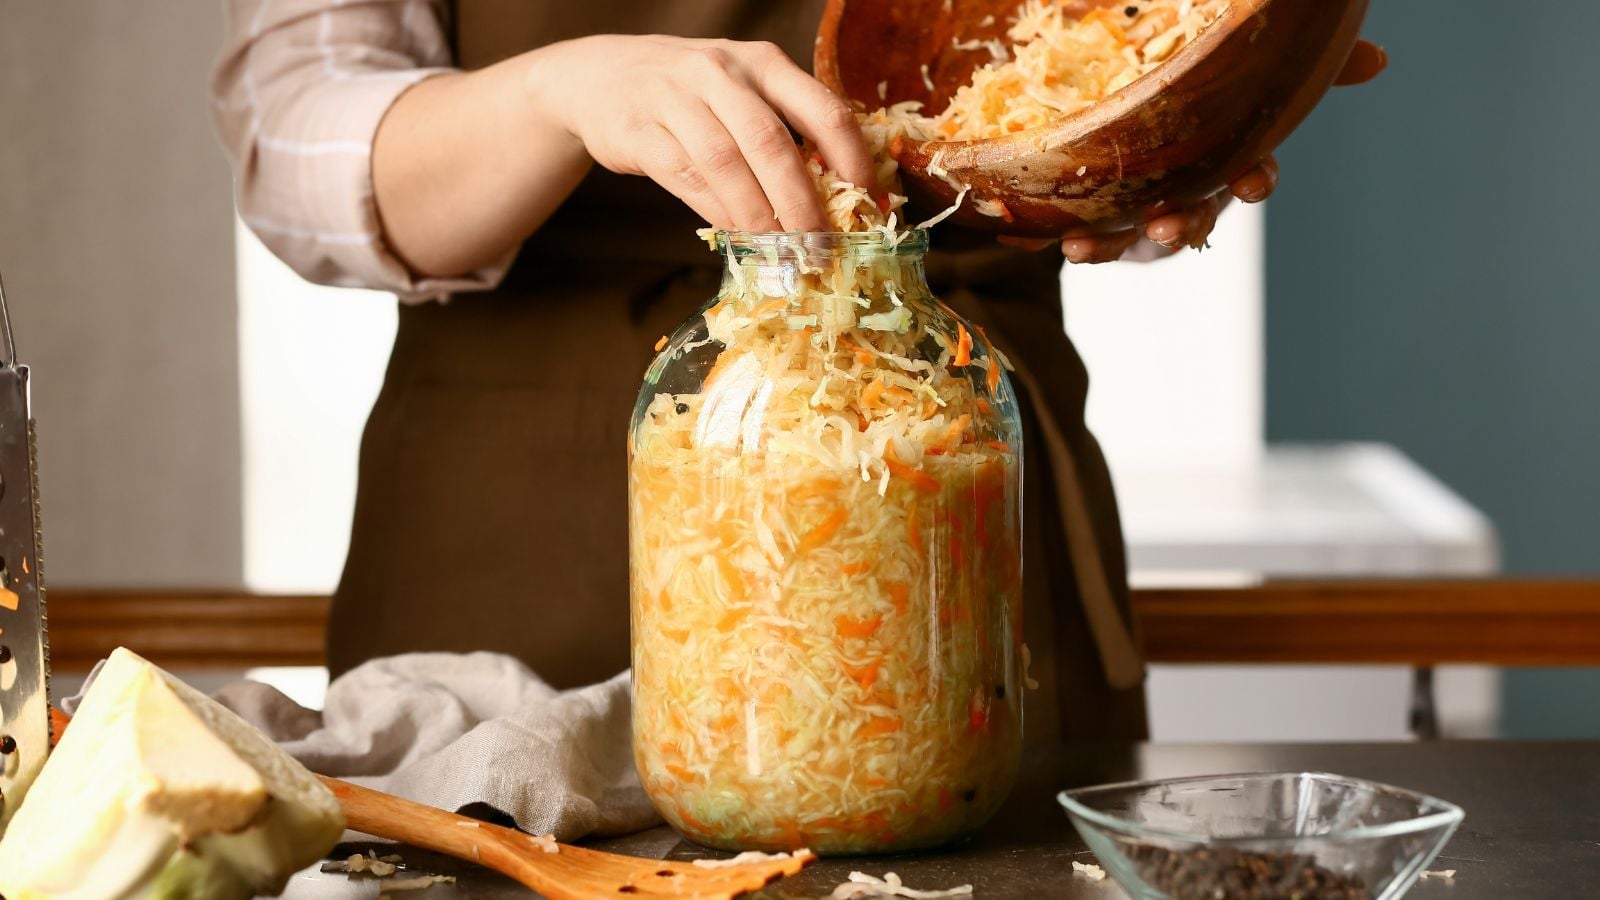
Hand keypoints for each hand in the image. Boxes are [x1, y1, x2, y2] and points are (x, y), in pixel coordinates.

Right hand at [533, 35, 874, 232]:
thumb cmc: (690, 94)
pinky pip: (685, 177)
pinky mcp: (638, 129)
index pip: (821, 108)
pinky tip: (737, 237)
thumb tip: (838, 198)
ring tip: (781, 253)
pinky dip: (716, 212)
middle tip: (820, 248)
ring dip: (758, 216)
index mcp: (762, 63)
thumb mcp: (741, 91)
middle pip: (772, 143)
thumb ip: (783, 130)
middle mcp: (720, 72)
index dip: (850, 158)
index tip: (867, 203)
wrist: (600, 77)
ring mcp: (674, 98)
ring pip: (726, 164)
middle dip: (801, 203)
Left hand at [1004, 39, 1388, 262]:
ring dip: (1109, 243)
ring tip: (1082, 248)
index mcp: (1226, 157)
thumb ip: (1293, 67)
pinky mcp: (1098, 219)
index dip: (1255, 179)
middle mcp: (1186, 192)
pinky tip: (1036, 238)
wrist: (1128, 142)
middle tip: (1164, 228)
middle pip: (1191, 214)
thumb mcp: (1240, 80)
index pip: (1252, 171)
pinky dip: (1057, 237)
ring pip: (1128, 235)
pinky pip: (1078, 231)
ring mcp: (1140, 211)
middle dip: (1180, 224)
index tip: (1254, 185)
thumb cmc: (1195, 109)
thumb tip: (1379, 59)